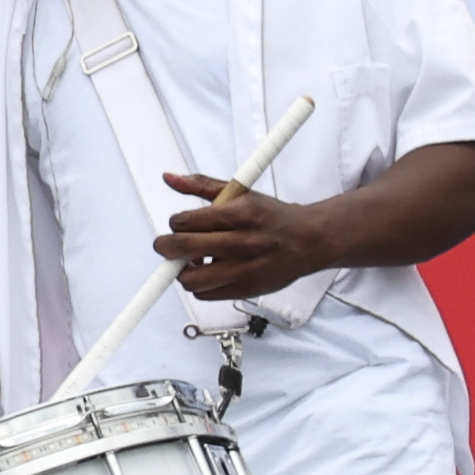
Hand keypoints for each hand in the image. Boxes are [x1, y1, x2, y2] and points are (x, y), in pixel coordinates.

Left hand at [155, 179, 346, 303]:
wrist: (309, 241)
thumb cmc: (273, 217)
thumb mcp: (239, 192)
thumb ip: (201, 185)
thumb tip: (169, 178)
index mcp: (238, 215)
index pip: (185, 222)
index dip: (175, 223)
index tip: (179, 224)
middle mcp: (241, 244)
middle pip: (183, 249)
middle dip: (166, 246)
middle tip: (168, 245)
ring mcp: (244, 271)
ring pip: (191, 279)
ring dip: (183, 270)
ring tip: (192, 260)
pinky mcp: (247, 290)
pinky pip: (206, 295)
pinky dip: (200, 285)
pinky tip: (209, 271)